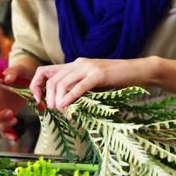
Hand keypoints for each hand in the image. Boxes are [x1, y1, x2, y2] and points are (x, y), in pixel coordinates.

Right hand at [0, 64, 34, 140]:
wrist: (30, 81)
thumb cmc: (21, 74)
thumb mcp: (19, 70)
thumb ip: (12, 72)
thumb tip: (7, 78)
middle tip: (10, 112)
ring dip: (2, 124)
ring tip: (15, 119)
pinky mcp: (6, 119)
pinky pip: (2, 130)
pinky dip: (7, 135)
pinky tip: (14, 137)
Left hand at [30, 57, 151, 112]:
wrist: (138, 70)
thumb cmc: (117, 80)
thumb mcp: (92, 82)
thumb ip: (78, 88)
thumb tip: (63, 105)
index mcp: (75, 65)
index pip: (45, 71)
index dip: (36, 85)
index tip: (38, 100)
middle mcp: (78, 63)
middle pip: (52, 80)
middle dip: (48, 98)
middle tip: (53, 111)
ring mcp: (89, 68)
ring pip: (62, 83)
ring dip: (58, 100)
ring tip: (61, 112)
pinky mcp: (99, 75)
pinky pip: (79, 86)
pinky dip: (69, 97)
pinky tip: (65, 106)